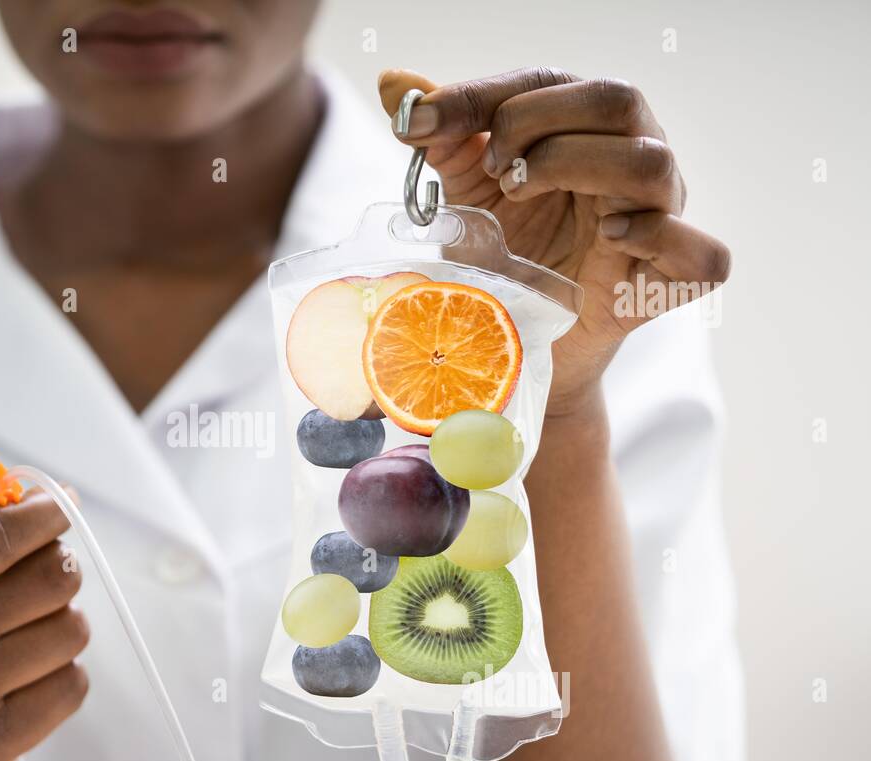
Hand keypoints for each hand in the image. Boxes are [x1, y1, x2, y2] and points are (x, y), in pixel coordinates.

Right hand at [0, 433, 87, 760]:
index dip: (42, 515)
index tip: (59, 506)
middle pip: (51, 577)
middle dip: (57, 567)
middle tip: (37, 578)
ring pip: (71, 629)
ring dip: (60, 623)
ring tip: (20, 634)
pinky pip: (73, 684)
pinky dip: (61, 674)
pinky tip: (21, 678)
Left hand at [379, 68, 730, 417]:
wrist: (513, 343)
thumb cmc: (504, 254)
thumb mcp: (465, 191)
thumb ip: (441, 135)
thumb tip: (394, 80)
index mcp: (587, 127)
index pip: (552, 82)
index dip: (485, 96)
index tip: (425, 126)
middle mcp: (633, 158)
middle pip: (616, 100)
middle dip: (539, 125)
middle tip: (493, 170)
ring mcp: (661, 216)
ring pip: (653, 162)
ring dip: (579, 168)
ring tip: (522, 197)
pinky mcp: (671, 280)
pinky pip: (703, 252)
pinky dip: (657, 237)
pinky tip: (607, 237)